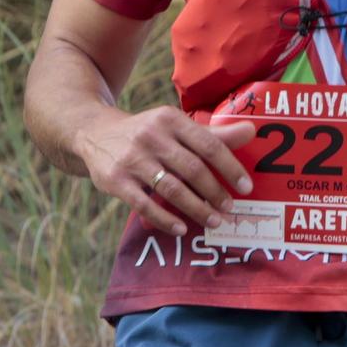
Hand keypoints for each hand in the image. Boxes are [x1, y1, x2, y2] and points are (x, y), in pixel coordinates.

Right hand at [74, 106, 255, 238]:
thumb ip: (212, 134)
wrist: (93, 132)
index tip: (246, 188)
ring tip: (213, 221)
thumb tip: (252, 131)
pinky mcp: (115, 180)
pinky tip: (182, 228)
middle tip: (229, 209)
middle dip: (215, 192)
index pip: (208, 145)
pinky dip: (165, 218)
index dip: (230, 168)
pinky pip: (145, 204)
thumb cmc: (147, 133)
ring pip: (171, 188)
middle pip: (192, 168)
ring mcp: (132, 158)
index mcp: (171, 119)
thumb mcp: (175, 126)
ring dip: (196, 208)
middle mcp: (151, 136)